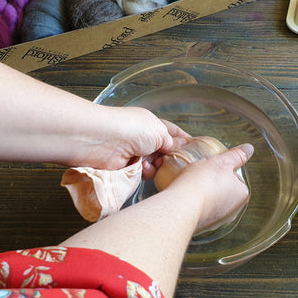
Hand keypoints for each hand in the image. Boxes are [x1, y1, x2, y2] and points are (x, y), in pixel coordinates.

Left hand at [73, 105, 189, 177]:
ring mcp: (134, 152)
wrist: (101, 140)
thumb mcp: (159, 132)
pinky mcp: (125, 167)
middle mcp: (142, 137)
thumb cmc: (131, 129)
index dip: (183, 141)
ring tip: (156, 164)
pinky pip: (142, 173)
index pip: (172, 132)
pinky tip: (143, 169)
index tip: (196, 151)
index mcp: (151, 123)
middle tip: (176, 162)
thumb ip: (171, 141)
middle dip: (171, 157)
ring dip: (158, 166)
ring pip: (155, 164)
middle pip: (164, 151)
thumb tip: (181, 147)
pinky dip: (145, 172)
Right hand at [165, 143, 252, 233]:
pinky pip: (198, 210)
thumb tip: (248, 148)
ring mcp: (216, 221)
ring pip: (210, 200)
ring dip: (201, 193)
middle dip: (212, 182)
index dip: (221, 168)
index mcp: (241, 195)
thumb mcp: (221, 162)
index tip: (211, 166)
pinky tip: (185, 196)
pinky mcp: (201, 226)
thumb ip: (236, 155)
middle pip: (222, 189)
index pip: (235, 177)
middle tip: (199, 173)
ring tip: (189, 183)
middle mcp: (232, 211)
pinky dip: (193, 203)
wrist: (181, 206)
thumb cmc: (202, 182)